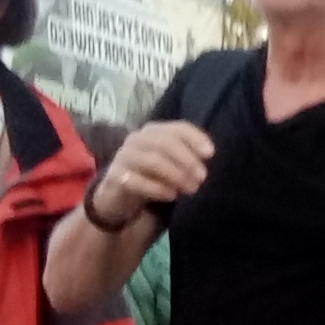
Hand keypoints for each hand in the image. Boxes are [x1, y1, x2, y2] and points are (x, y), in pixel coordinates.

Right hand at [95, 119, 216, 223]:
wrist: (119, 196)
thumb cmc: (151, 176)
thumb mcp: (171, 164)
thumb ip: (188, 156)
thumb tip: (207, 156)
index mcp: (154, 132)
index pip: (177, 128)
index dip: (195, 138)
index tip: (210, 154)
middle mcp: (137, 139)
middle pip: (165, 142)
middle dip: (187, 160)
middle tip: (202, 177)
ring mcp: (123, 157)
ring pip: (152, 160)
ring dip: (176, 175)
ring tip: (191, 188)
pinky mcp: (114, 177)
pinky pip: (136, 180)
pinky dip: (157, 188)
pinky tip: (171, 196)